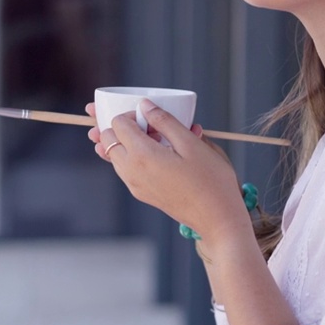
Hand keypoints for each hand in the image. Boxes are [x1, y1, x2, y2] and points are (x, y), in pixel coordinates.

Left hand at [85, 100, 250, 241]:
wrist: (217, 218)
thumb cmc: (211, 181)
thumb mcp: (191, 143)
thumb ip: (165, 121)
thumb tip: (145, 105)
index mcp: (142, 155)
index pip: (117, 124)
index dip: (131, 113)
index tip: (151, 115)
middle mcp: (131, 171)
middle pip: (107, 139)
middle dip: (121, 126)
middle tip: (148, 124)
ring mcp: (134, 185)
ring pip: (113, 155)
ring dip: (126, 141)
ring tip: (156, 138)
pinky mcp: (141, 193)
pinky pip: (124, 168)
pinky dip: (131, 156)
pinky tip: (156, 153)